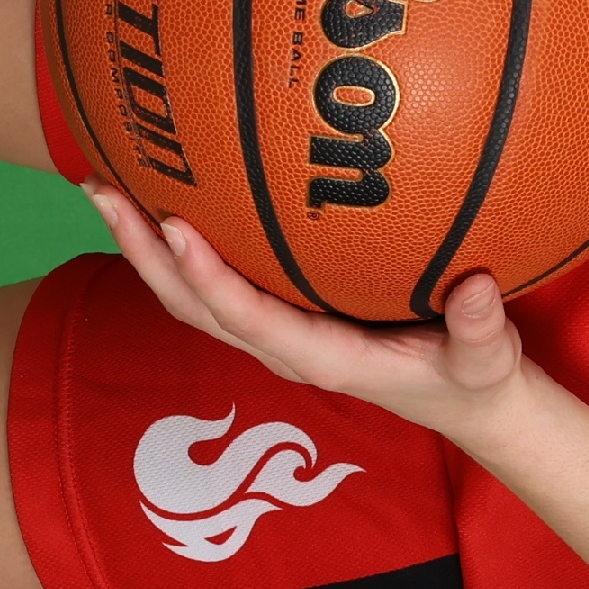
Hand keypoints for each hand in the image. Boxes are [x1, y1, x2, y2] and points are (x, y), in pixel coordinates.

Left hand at [84, 184, 533, 447]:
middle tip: (99, 188)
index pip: (249, 318)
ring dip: (143, 246)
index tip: (173, 226)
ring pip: (190, 295)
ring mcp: (276, 334)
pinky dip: (177, 247)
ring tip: (105, 186)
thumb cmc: (474, 378)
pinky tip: (166, 196)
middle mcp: (284, 349)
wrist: (468, 403)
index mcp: (324, 359)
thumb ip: (481, 329)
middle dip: (142, 251)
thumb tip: (478, 288)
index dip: (207, 276)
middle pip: (192, 304)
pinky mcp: (281, 318)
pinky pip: (214, 284)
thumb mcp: (489, 360)